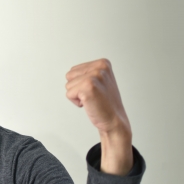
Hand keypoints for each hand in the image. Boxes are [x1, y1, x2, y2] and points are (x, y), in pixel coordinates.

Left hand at [65, 58, 132, 174]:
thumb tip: (70, 73)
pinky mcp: (88, 87)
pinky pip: (69, 94)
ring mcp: (94, 76)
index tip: (95, 90)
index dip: (80, 83)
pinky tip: (90, 104)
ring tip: (92, 99)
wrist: (114, 120)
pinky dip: (76, 102)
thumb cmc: (105, 103)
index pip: (74, 70)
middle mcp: (100, 67)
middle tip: (93, 95)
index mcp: (103, 63)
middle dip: (77, 88)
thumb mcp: (100, 81)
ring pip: (68, 85)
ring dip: (77, 95)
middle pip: (69, 76)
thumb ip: (88, 73)